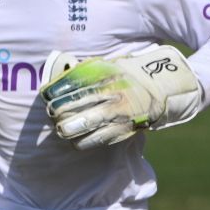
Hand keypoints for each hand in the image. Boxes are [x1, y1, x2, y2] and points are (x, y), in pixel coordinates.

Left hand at [42, 45, 201, 149]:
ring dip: (68, 129)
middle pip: (75, 106)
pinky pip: (97, 139)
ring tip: (62, 129)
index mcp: (107, 76)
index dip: (55, 93)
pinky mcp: (123, 129)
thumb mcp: (110, 67)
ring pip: (85, 125)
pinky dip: (83, 142)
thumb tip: (58, 82)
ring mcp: (119, 113)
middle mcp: (112, 94)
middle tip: (52, 114)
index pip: (73, 85)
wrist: (163, 89)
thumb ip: (87, 73)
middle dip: (58, 113)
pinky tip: (76, 141)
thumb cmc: (127, 76)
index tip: (46, 97)